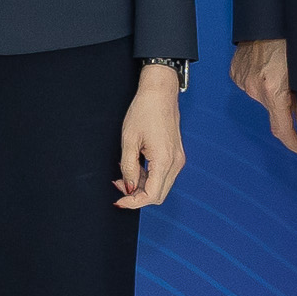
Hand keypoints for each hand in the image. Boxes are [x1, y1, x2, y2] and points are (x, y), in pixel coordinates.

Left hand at [115, 65, 187, 208]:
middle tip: (118, 185)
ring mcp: (178, 159)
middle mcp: (175, 163)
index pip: (151, 195)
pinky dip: (148, 177)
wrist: (160, 93)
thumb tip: (128, 187)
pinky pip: (163, 175)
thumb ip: (129, 168)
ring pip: (160, 186)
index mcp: (164, 160)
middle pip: (158, 194)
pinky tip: (135, 167)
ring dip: (141, 186)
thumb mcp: (129, 140)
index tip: (119, 201)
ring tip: (124, 173)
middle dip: (137, 195)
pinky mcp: (176, 155)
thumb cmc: (144, 111)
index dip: (133, 202)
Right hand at [230, 39, 296, 158]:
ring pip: (262, 97)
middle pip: (273, 110)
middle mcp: (254, 88)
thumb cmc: (288, 40)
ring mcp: (243, 80)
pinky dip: (261, 83)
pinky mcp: (236, 73)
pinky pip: (251, 85)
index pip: (282, 129)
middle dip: (286, 107)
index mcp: (272, 89)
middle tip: (295, 93)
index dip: (294, 143)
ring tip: (281, 73)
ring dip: (273, 93)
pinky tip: (268, 69)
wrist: (266, 20)